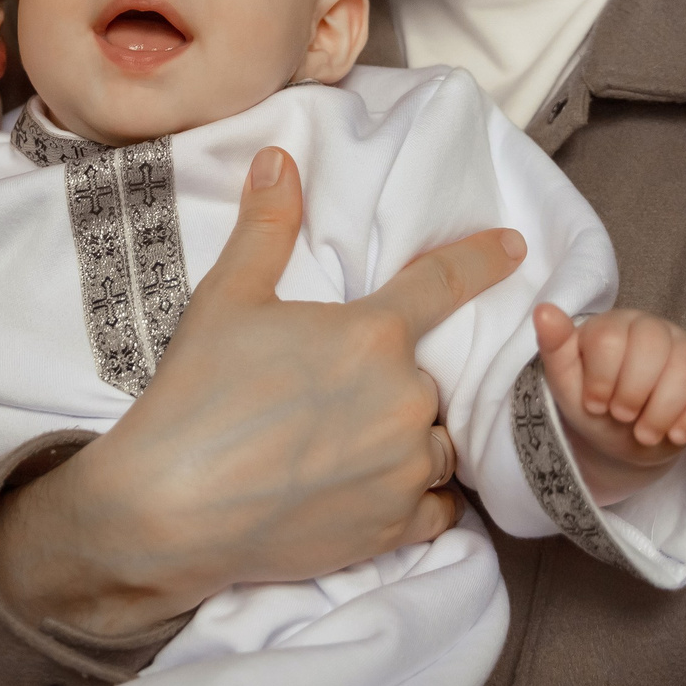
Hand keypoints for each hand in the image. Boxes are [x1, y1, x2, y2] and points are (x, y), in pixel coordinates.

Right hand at [0, 145, 523, 637]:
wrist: (171, 509)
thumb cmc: (197, 396)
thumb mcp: (226, 299)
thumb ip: (265, 227)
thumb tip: (279, 159)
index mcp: (371, 334)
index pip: (443, 283)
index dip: (482, 259)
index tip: (515, 249)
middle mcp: (404, 398)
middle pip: (424, 379)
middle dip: (390, 382)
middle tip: (327, 400)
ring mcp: (404, 466)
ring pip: (433, 443)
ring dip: (405, 440)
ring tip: (342, 448)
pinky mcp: (396, 526)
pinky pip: (436, 506)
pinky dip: (414, 497)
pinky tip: (371, 492)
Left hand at [533, 305, 685, 503]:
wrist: (625, 438)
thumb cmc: (595, 404)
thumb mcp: (566, 382)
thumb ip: (554, 346)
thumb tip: (544, 311)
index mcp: (613, 324)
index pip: (610, 338)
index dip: (601, 379)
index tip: (594, 404)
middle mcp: (653, 327)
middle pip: (652, 347)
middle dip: (633, 393)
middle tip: (621, 417)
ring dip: (662, 411)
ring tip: (644, 433)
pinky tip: (674, 434)